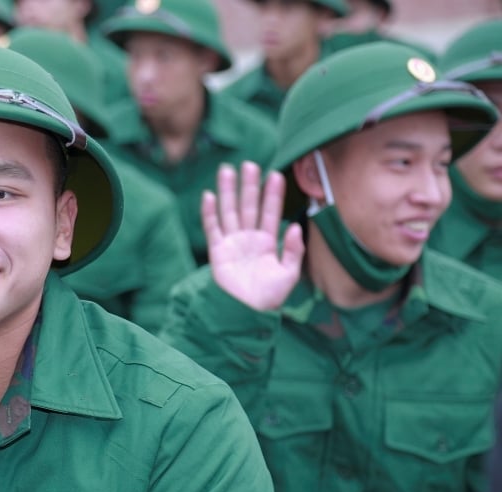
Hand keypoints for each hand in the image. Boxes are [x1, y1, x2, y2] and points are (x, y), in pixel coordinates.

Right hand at [203, 162, 304, 311]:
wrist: (247, 312)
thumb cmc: (270, 296)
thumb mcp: (289, 274)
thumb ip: (293, 250)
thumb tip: (295, 226)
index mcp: (268, 242)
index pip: (270, 212)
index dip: (273, 195)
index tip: (276, 175)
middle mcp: (249, 238)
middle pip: (248, 206)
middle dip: (249, 186)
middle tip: (250, 164)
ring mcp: (232, 243)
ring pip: (230, 211)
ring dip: (228, 192)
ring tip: (228, 170)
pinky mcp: (217, 251)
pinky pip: (212, 228)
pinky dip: (209, 212)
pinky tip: (209, 196)